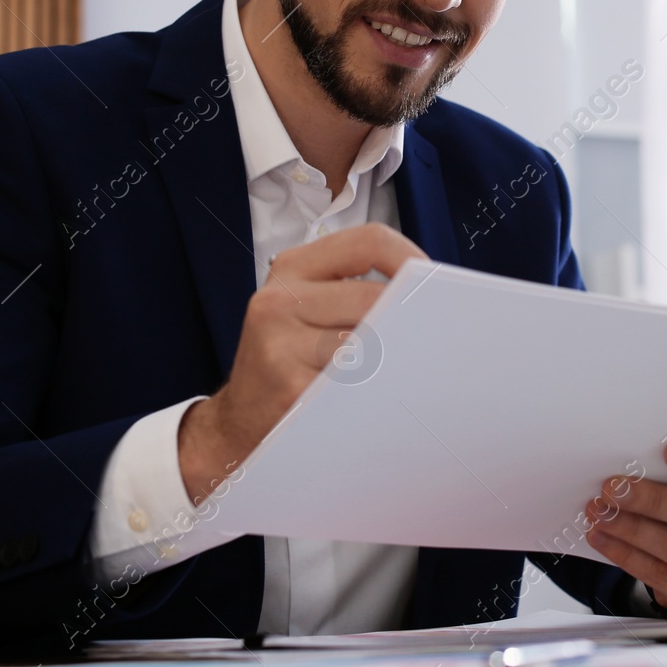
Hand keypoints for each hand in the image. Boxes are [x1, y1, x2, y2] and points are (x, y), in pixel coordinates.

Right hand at [178, 222, 424, 501]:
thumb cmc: (286, 362)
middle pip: (376, 296)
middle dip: (407, 318)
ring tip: (395, 371)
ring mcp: (280, 346)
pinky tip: (374, 397)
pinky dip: (376, 389)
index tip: (430, 282)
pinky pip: (357, 383)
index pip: (368, 242)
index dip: (410, 258)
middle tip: (423, 338)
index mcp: (292, 269)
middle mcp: (279, 301)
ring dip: (395, 358)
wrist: (236, 425)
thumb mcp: (305, 309)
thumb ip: (354, 289)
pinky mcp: (291, 390)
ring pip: (371, 341)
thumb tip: (427, 293)